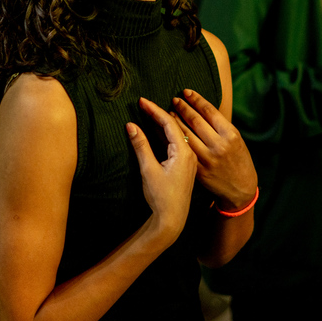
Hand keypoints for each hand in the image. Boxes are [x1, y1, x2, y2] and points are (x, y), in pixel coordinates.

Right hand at [126, 100, 197, 240]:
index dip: (154, 110)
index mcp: (183, 152)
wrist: (172, 219)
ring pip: (177, 134)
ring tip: (150, 111)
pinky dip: (166, 134)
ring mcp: (189, 159)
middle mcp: (189, 153)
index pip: (169, 123)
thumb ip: (141, 145)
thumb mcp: (148, 169)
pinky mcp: (185, 165)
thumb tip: (131, 125)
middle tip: (144, 103)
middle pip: (175, 126)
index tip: (141, 101)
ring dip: (163, 122)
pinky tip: (158, 130)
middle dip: (159, 112)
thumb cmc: (161, 196)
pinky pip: (178, 142)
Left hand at [168, 89, 257, 210]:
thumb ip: (221, 126)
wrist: (240, 189)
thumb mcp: (237, 141)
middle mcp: (219, 145)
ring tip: (167, 112)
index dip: (196, 99)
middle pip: (195, 121)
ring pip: (185, 135)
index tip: (186, 91)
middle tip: (173, 99)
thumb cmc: (239, 161)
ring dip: (173, 121)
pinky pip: (181, 150)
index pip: (210, 111)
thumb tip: (201, 108)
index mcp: (231, 135)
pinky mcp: (198, 169)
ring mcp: (207, 158)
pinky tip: (164, 132)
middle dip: (182, 108)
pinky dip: (171, 139)